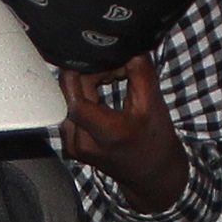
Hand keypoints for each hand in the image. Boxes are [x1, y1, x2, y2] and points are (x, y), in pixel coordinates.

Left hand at [57, 59, 188, 212]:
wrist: (152, 174)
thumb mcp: (153, 103)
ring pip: (65, 100)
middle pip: (68, 94)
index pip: (74, 95)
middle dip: (86, 73)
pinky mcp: (70, 144)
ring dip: (82, 83)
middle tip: (108, 66)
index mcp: (106, 134)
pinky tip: (98, 91)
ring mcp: (73, 145)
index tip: (101, 59)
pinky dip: (80, 96)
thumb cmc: (156, 139)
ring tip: (106, 78)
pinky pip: (67, 110)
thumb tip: (122, 46)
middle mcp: (83, 143)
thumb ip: (139, 71)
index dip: (83, 71)